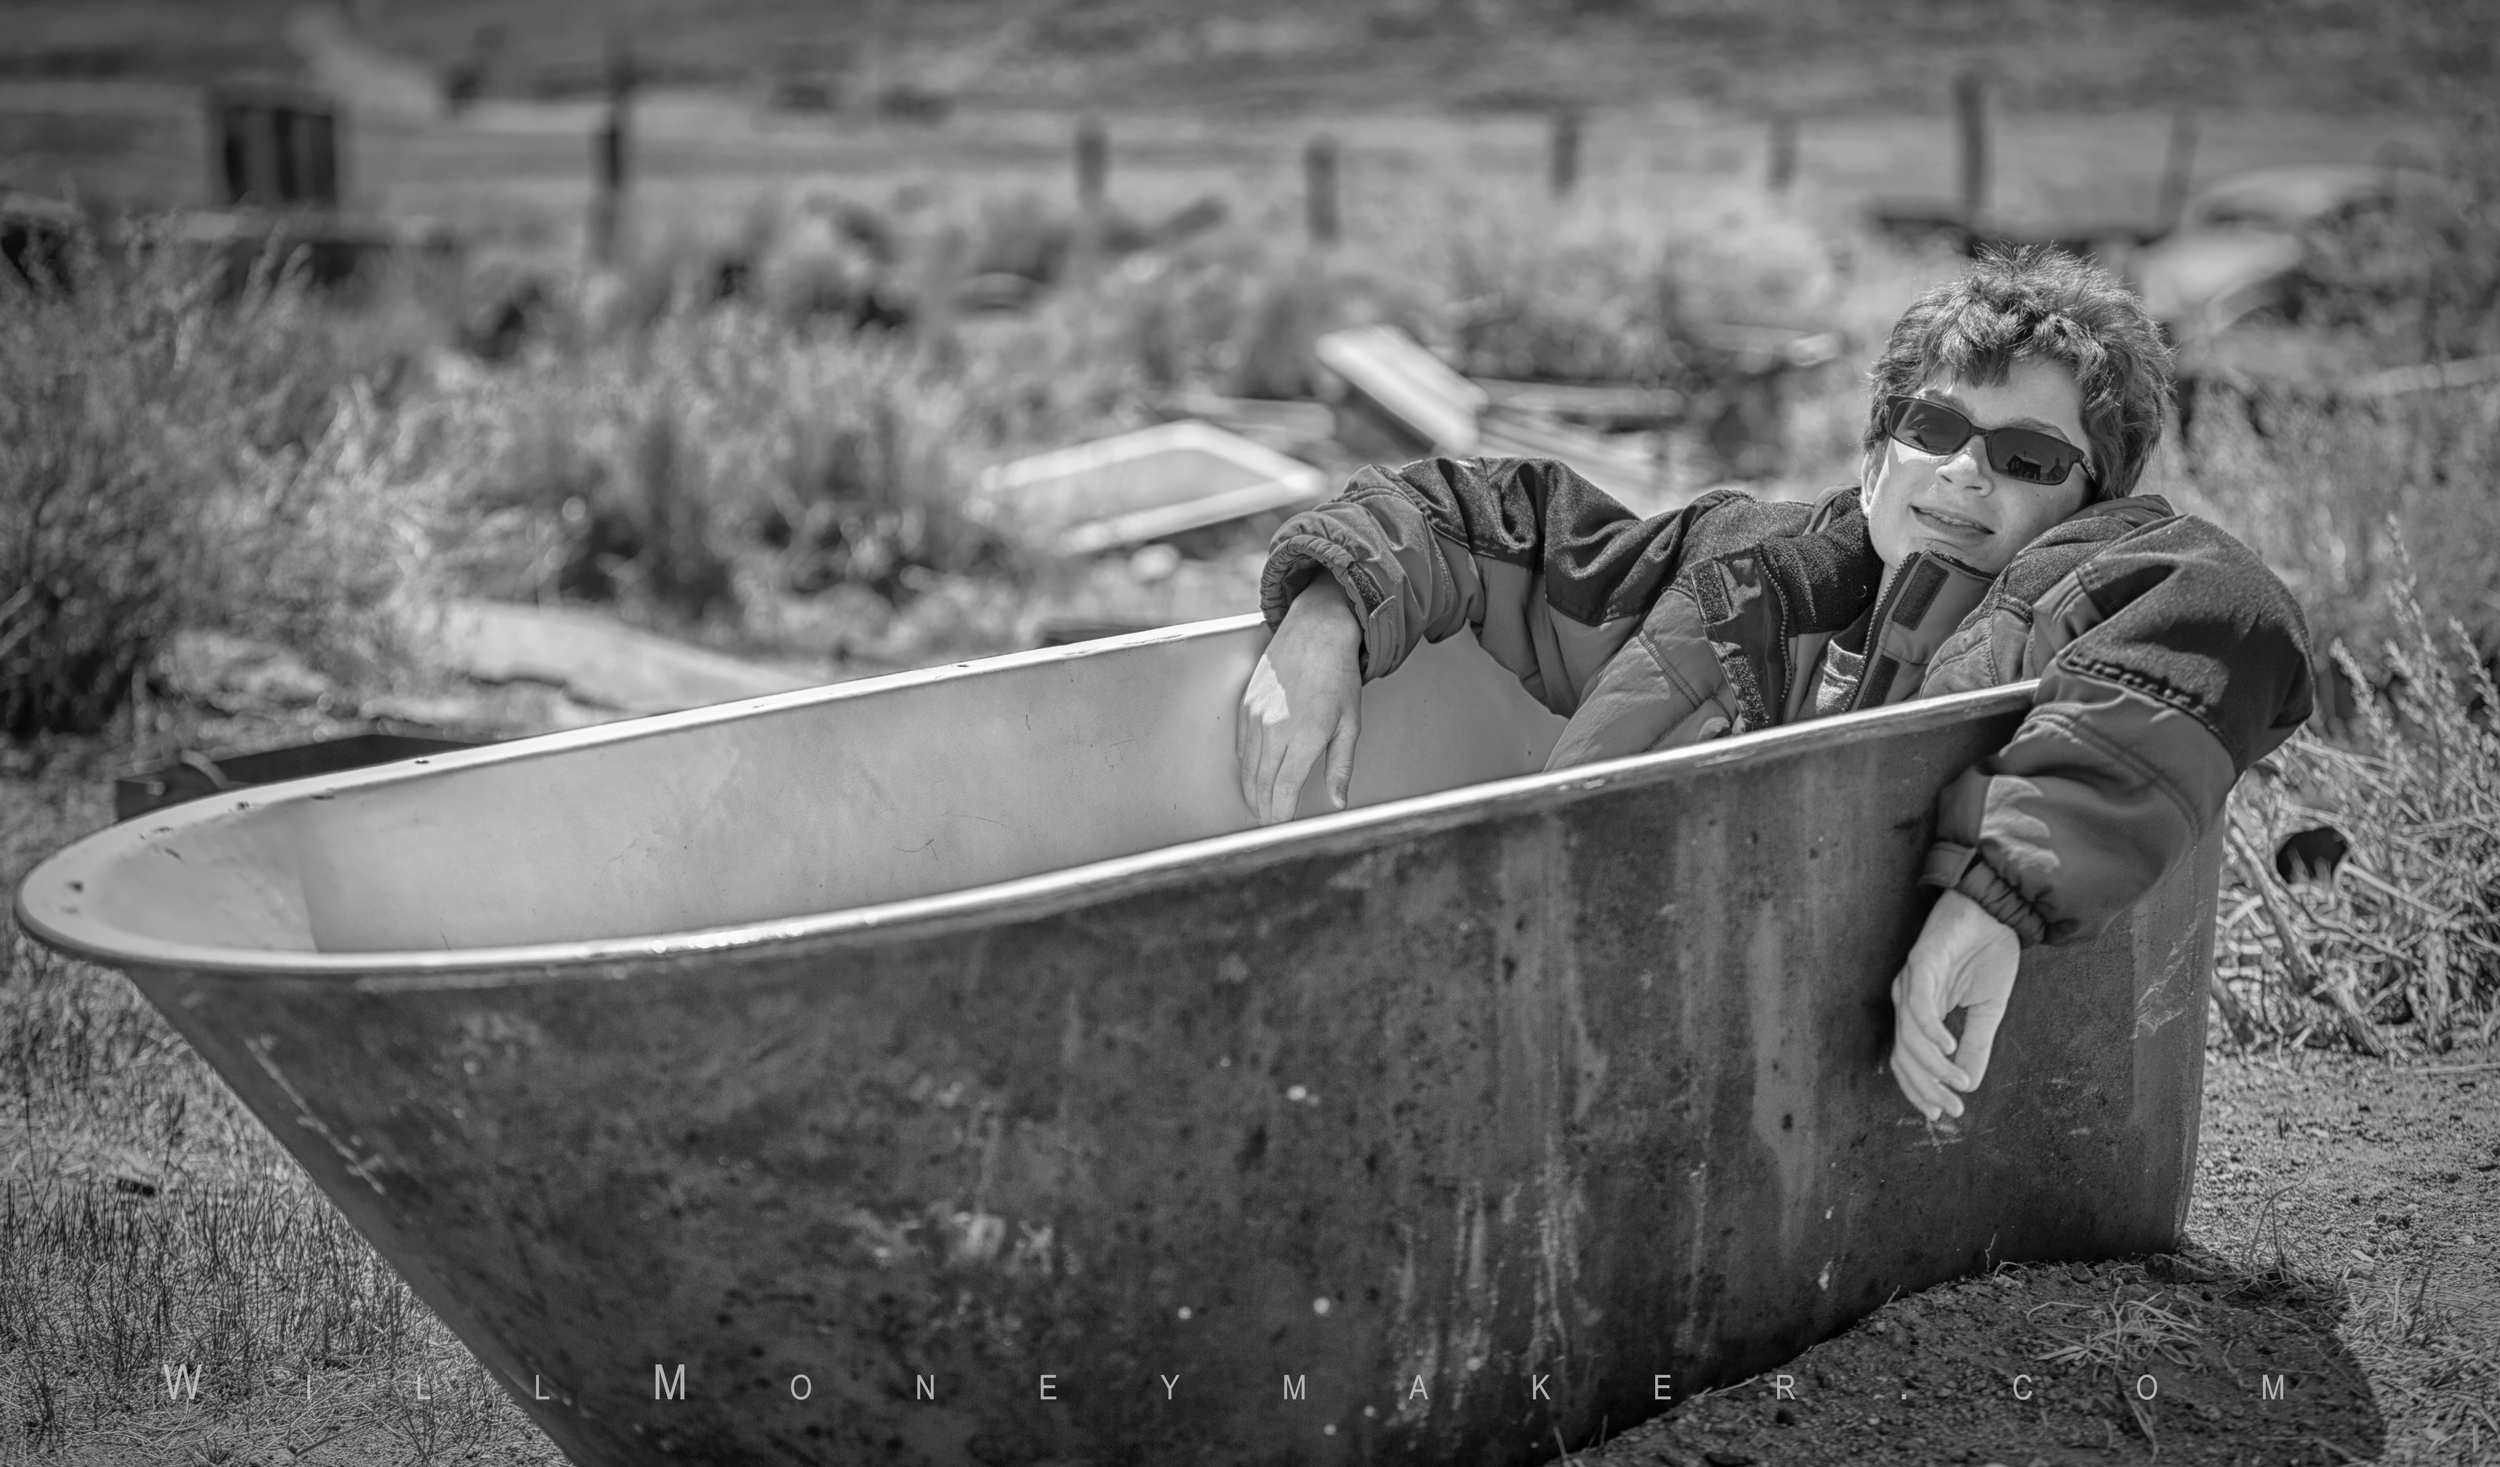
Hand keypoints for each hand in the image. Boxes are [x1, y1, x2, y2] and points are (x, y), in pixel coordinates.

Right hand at [1236, 578, 1363, 824]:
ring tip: (1261, 811)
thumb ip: (1341, 767)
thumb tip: (1339, 804)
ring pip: (1248, 768)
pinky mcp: (1246, 706)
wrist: (1315, 632)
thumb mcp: (1350, 724)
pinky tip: (1255, 780)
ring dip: (1253, 793)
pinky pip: (1242, 748)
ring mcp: (1256, 716)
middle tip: (1270, 829)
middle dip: (1265, 810)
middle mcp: (1275, 727)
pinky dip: (1247, 769)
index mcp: (1305, 734)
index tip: (1282, 831)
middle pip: (1262, 783)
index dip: (1280, 815)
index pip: (1284, 788)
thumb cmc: (1339, 678)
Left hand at [1887, 890, 2021, 1121]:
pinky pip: (1918, 1006)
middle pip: (1904, 1056)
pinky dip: (1931, 1031)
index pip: (1908, 1062)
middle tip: (1951, 1109)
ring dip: (1933, 1066)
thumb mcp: (1988, 1011)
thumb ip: (1975, 1047)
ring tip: (1957, 1083)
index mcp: (1919, 1013)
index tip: (1942, 1113)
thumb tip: (1969, 1085)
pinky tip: (1949, 1048)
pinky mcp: (1920, 963)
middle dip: (1926, 1088)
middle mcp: (1908, 1001)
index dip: (1921, 1090)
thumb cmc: (1988, 955)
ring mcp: (1911, 982)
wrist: (1997, 911)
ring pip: (1909, 1037)